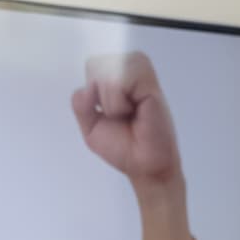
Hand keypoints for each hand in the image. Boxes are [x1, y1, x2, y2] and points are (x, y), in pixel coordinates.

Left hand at [72, 52, 194, 239]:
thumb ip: (86, 108)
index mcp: (123, 87)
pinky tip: (132, 114)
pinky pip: (126, 77)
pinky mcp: (154, 92)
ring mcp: (147, 84)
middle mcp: (137, 80)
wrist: (151, 176)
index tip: (105, 111)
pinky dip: (120, 97)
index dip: (95, 89)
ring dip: (111, 96)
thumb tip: (84, 91)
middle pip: (101, 63)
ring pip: (112, 68)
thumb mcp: (95, 133)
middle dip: (100, 94)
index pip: (97, 66)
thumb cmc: (128, 156)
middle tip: (116, 116)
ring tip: (127, 117)